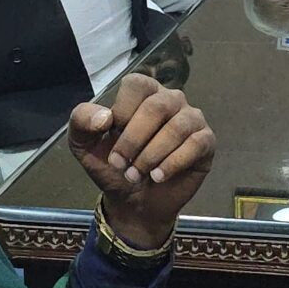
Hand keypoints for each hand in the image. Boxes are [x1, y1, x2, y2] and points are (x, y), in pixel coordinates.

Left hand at [69, 73, 214, 249]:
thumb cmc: (113, 167)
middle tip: (121, 165)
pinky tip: (158, 176)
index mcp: (143, 92)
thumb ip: (82, 121)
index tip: (110, 140)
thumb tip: (105, 117)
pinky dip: (173, 163)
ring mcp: (191, 119)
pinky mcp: (206, 142)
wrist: (133, 202)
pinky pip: (196, 144)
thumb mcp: (84, 145)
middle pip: (157, 106)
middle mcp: (171, 99)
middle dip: (134, 140)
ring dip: (151, 155)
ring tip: (137, 174)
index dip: (122, 114)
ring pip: (177, 127)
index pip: (136, 85)